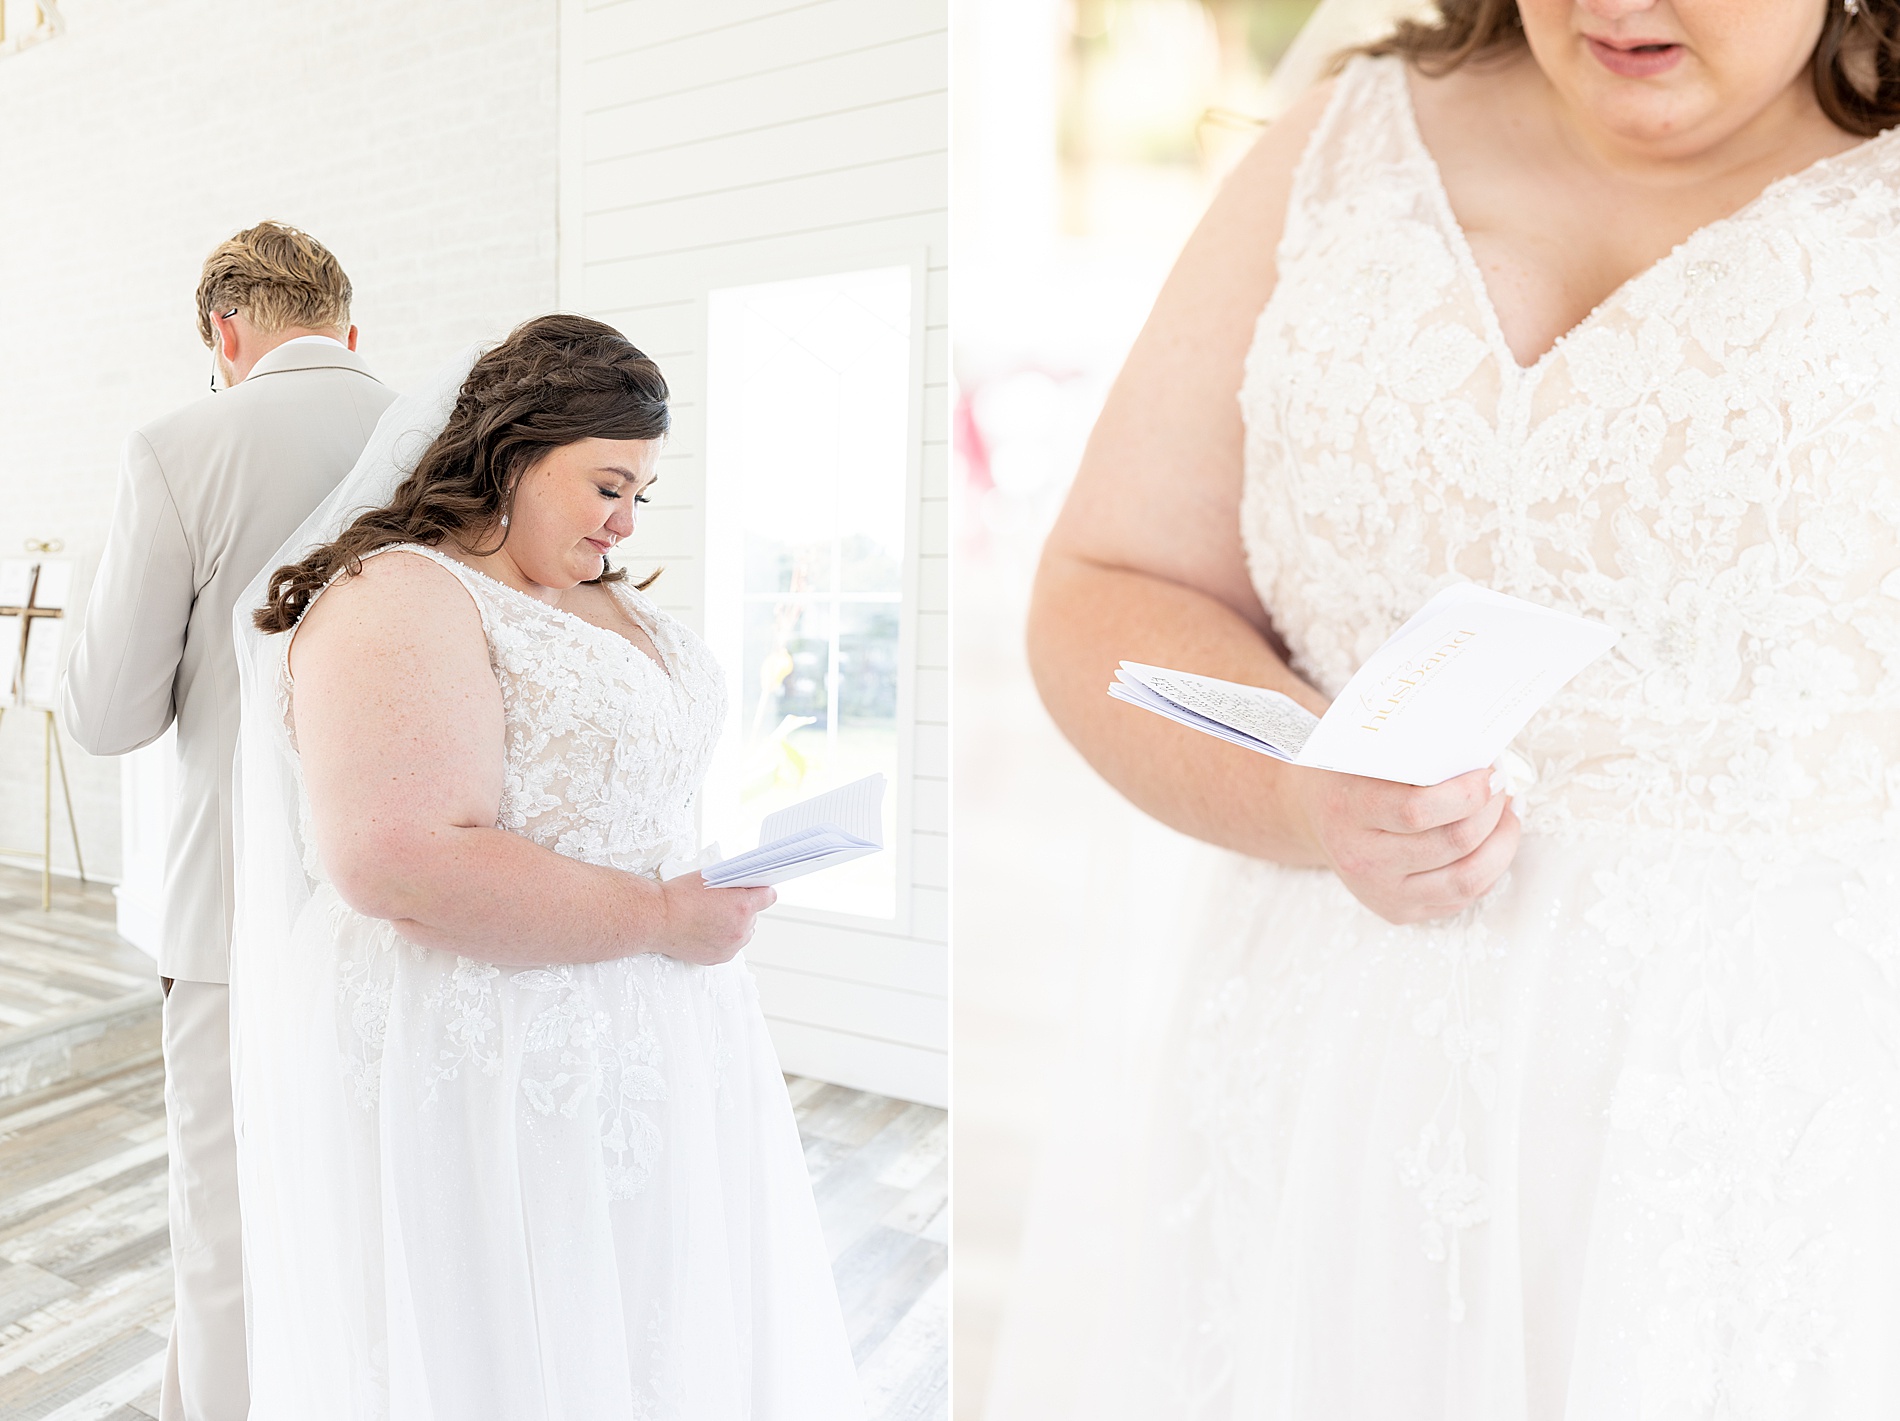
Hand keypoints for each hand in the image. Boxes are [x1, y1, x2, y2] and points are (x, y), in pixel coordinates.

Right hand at [657, 873, 775, 964]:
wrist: (657, 919)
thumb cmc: (679, 895)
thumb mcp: (712, 877)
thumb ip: (734, 883)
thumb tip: (746, 885)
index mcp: (743, 907)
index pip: (769, 896)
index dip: (761, 891)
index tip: (756, 890)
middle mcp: (741, 929)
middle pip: (755, 916)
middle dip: (743, 909)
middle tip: (722, 903)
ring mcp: (731, 946)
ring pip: (743, 933)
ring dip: (734, 926)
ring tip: (712, 918)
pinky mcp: (719, 958)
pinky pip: (730, 946)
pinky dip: (723, 939)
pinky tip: (706, 930)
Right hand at [1291, 766, 1518, 924]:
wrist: (1318, 818)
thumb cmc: (1351, 777)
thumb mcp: (1367, 754)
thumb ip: (1413, 754)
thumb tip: (1478, 756)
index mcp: (1348, 811)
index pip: (1417, 810)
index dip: (1466, 793)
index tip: (1489, 772)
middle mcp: (1362, 860)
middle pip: (1451, 843)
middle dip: (1491, 810)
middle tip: (1501, 785)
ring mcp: (1381, 892)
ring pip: (1467, 879)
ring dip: (1501, 842)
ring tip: (1507, 813)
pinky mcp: (1400, 911)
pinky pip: (1463, 897)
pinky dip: (1490, 866)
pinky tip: (1494, 839)